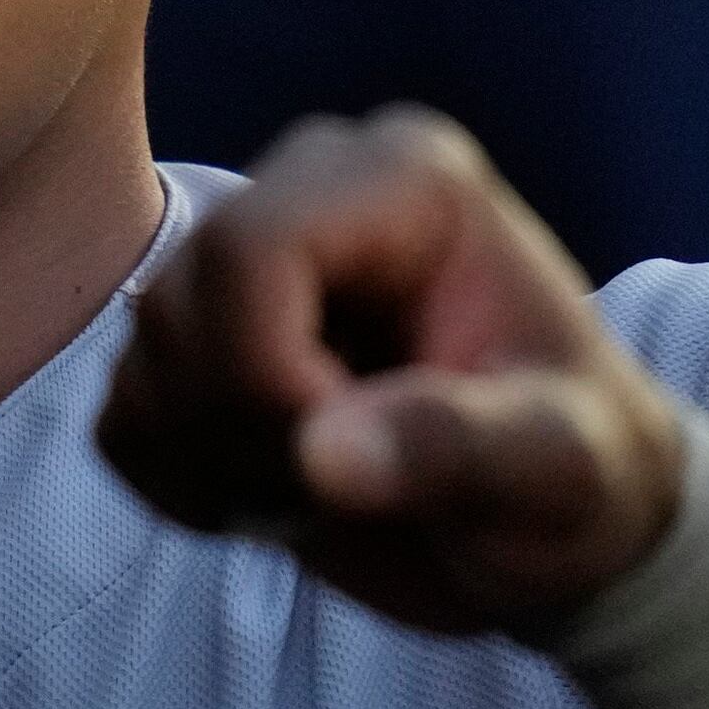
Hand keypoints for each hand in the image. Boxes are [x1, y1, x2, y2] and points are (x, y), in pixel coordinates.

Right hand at [97, 109, 692, 635]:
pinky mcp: (200, 345)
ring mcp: (243, 266)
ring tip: (326, 497)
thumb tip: (320, 453)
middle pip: (179, 304)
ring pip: (143, 364)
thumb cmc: (584, 478)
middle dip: (245, 434)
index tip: (348, 465)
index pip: (251, 248)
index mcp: (404, 182)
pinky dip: (184, 484)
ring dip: (218, 468)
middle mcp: (309, 194)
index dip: (268, 375)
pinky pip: (124, 417)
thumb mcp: (560, 470)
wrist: (551, 526)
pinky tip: (274, 498)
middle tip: (347, 494)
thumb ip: (452, 448)